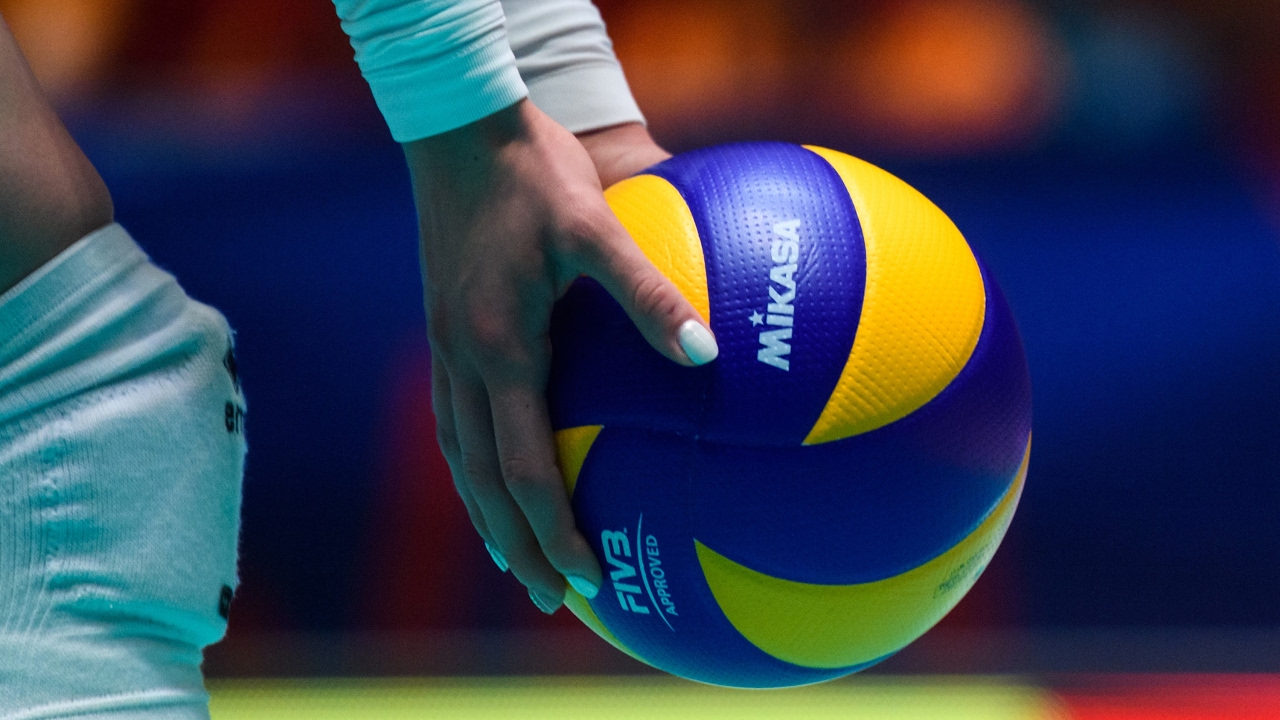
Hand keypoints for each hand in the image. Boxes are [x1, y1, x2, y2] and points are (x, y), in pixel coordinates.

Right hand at [405, 100, 717, 612]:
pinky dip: (474, 466)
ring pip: (459, 457)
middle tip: (553, 599)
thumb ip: (648, 292)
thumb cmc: (534, 172)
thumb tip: (708, 353)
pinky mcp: (444, 329)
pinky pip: (454, 420)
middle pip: (481, 482)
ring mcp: (445, 347)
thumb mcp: (598, 224)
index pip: (520, 468)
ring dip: (488, 515)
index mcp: (498, 348)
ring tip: (517, 558)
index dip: (552, 528)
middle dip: (518, 546)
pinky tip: (496, 471)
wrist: (458, 128)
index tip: (589, 575)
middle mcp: (462, 360)